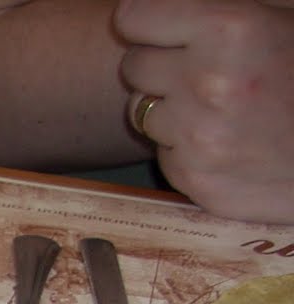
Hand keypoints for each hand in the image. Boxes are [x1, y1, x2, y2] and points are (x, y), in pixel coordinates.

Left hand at [116, 0, 293, 221]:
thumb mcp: (282, 16)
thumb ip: (224, 8)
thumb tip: (173, 7)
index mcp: (231, 29)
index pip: (134, 16)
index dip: (147, 21)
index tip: (160, 28)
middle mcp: (207, 83)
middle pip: (133, 65)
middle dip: (160, 64)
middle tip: (204, 68)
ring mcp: (198, 137)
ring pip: (141, 111)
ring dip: (170, 107)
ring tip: (221, 106)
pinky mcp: (194, 178)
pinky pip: (162, 152)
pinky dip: (184, 147)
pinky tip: (228, 141)